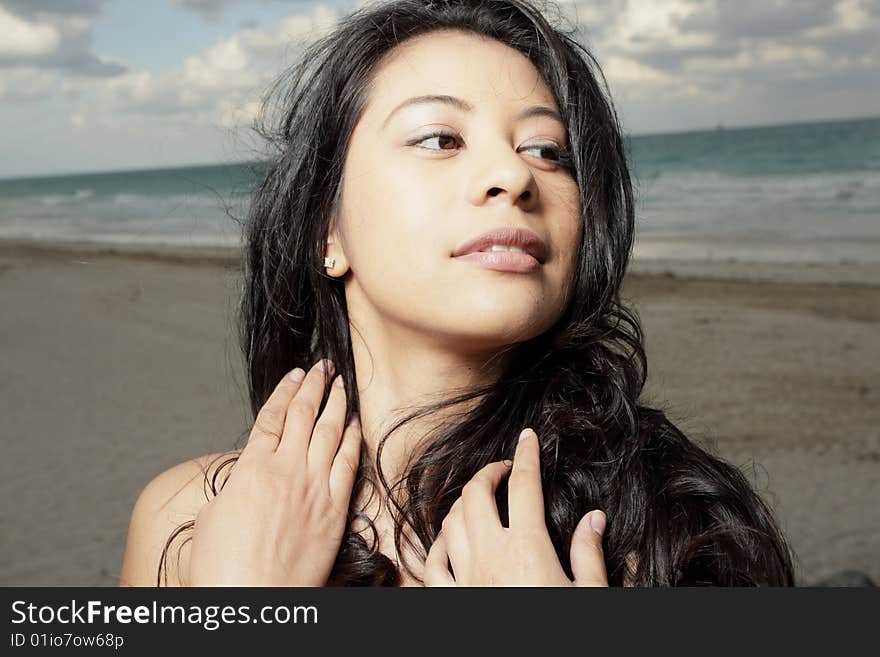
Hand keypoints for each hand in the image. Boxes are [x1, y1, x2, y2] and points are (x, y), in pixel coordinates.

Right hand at [188, 359, 360, 585]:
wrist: (253, 598)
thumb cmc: (224, 565)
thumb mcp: (214, 514)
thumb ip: (236, 485)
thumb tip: (248, 476)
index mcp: (252, 467)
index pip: (273, 417)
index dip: (285, 392)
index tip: (295, 374)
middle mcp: (287, 469)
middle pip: (304, 415)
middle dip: (315, 386)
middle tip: (323, 366)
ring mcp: (315, 487)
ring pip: (330, 432)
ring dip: (336, 404)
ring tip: (341, 384)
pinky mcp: (335, 509)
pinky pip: (348, 464)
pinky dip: (352, 439)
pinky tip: (355, 425)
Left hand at [423, 428, 607, 586]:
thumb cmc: (563, 633)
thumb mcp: (590, 595)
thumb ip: (588, 553)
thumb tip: (594, 519)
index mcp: (527, 547)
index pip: (524, 484)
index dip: (525, 454)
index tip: (526, 438)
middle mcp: (490, 555)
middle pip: (476, 494)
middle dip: (488, 472)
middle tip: (503, 470)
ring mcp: (465, 578)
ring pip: (450, 522)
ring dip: (463, 503)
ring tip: (480, 500)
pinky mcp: (450, 600)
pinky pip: (431, 564)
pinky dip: (436, 545)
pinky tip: (447, 542)